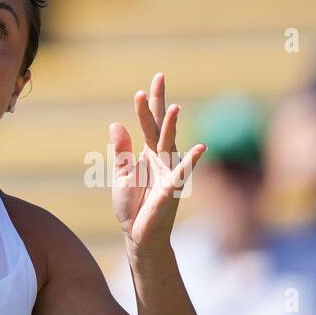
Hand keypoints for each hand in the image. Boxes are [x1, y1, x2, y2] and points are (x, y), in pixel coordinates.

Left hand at [109, 72, 205, 256]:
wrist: (138, 236)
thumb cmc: (131, 206)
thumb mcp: (120, 175)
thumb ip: (121, 151)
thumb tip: (116, 124)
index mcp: (147, 154)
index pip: (148, 123)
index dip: (148, 103)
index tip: (151, 82)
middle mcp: (160, 159)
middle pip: (159, 126)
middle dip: (159, 103)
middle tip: (159, 78)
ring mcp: (168, 173)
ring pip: (169, 145)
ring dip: (171, 127)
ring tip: (173, 108)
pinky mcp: (171, 190)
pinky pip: (181, 173)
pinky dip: (190, 161)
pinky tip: (200, 148)